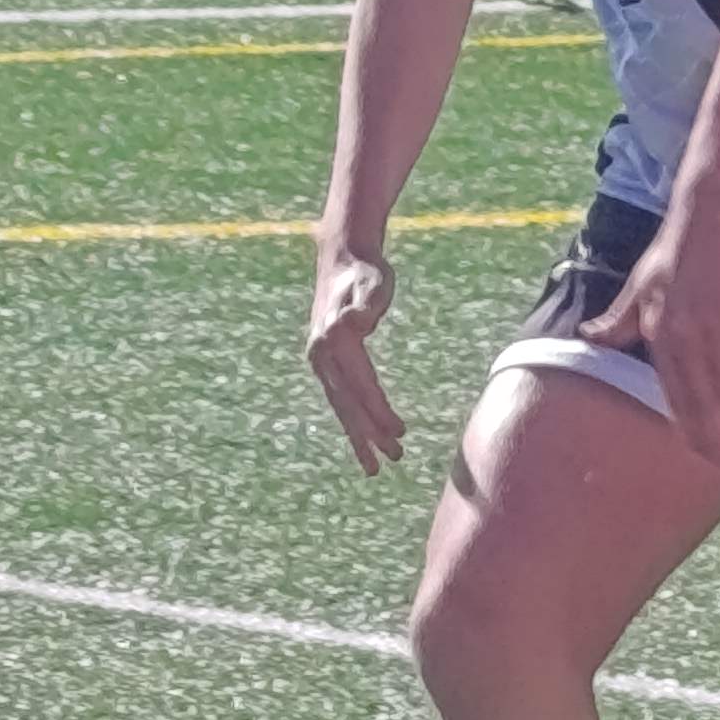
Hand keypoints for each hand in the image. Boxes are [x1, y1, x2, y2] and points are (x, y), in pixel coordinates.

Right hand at [307, 247, 404, 473]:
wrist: (342, 256)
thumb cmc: (365, 270)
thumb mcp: (372, 282)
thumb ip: (367, 302)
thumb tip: (355, 321)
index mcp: (333, 339)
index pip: (361, 385)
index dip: (379, 412)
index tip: (400, 434)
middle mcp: (321, 353)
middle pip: (347, 403)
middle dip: (368, 436)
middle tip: (390, 461)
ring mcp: (320, 358)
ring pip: (341, 405)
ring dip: (359, 434)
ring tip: (376, 463)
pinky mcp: (325, 359)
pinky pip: (340, 396)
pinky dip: (352, 417)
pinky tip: (364, 434)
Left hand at [586, 196, 719, 481]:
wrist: (707, 220)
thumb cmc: (672, 255)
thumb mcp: (638, 289)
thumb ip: (617, 322)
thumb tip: (588, 338)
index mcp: (658, 332)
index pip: (670, 389)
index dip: (683, 422)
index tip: (693, 451)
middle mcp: (686, 337)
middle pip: (699, 398)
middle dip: (710, 435)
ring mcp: (718, 331)